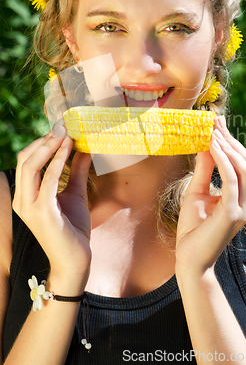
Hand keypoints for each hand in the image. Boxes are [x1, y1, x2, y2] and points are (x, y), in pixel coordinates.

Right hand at [13, 131, 91, 289]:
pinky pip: (47, 179)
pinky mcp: (42, 212)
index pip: (26, 161)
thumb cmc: (73, 229)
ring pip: (30, 165)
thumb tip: (83, 149)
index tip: (61, 127)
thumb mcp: (75, 194)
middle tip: (63, 125)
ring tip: (65, 133)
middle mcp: (22, 200)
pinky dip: (58, 160)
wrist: (76, 260)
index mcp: (26, 195)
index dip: (42, 142)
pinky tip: (69, 149)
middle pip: (24, 159)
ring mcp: (29, 207)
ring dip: (49, 146)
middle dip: (44, 139)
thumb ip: (76, 172)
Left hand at [176, 115, 245, 274]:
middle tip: (215, 122)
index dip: (232, 142)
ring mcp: (243, 208)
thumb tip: (205, 144)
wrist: (189, 259)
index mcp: (242, 198)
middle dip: (231, 140)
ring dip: (227, 146)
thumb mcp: (197, 192)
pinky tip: (211, 146)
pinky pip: (230, 179)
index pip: (243, 164)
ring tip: (212, 131)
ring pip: (243, 168)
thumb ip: (204, 170)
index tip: (217, 123)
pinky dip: (222, 160)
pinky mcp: (233, 213)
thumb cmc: (192, 228)